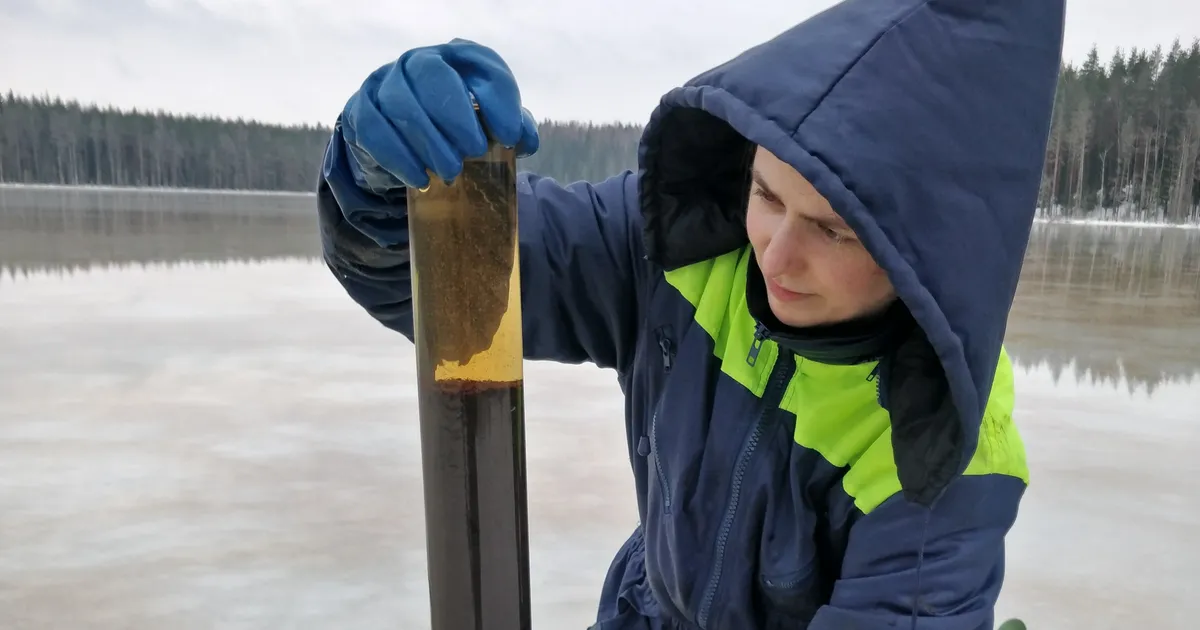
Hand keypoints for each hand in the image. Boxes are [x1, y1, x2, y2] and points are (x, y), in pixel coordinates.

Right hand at [340, 38, 539, 191]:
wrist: (403, 144)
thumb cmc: (454, 130)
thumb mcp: (487, 125)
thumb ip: (511, 127)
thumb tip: (525, 141)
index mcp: (458, 58)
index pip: (481, 64)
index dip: (498, 100)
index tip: (511, 138)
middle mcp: (419, 62)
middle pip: (433, 74)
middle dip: (456, 116)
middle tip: (475, 151)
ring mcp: (384, 81)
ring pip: (401, 103)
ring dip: (429, 142)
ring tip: (450, 173)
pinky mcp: (361, 108)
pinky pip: (373, 129)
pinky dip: (398, 157)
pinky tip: (418, 179)